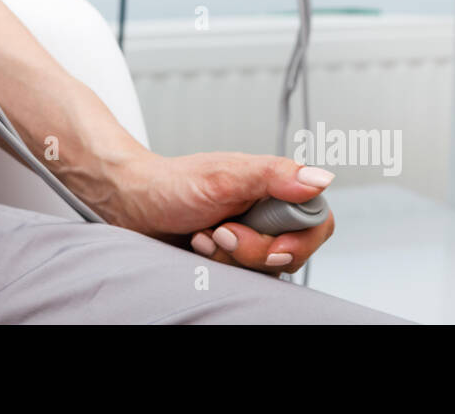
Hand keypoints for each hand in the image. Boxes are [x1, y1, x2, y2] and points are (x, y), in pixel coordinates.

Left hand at [106, 152, 334, 274]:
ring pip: (264, 270)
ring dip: (230, 258)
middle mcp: (266, 213)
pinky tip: (199, 247)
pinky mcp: (232, 257)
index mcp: (274, 187)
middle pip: (290, 253)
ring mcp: (250, 237)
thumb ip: (273, 175)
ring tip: (204, 235)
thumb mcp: (224, 175)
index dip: (298, 241)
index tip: (272, 245)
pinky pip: (241, 278)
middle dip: (253, 250)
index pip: (317, 222)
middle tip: (221, 232)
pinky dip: (218, 267)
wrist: (133, 203)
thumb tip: (320, 178)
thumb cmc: (173, 183)